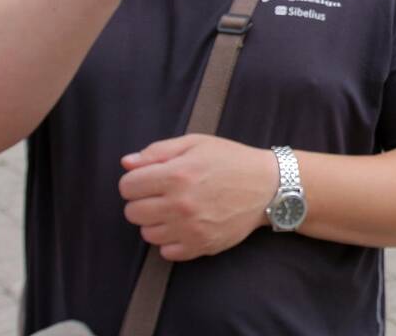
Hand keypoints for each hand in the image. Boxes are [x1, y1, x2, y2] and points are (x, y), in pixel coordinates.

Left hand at [119, 134, 277, 261]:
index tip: (152, 179)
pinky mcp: (201, 246)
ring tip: (177, 210)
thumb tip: (127, 163)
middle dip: (144, 201)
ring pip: (147, 234)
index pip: (127, 187)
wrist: (268, 186)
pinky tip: (186, 225)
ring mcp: (190, 228)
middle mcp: (180, 204)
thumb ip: (158, 151)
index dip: (137, 181)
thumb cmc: (231, 161)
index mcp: (176, 175)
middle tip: (165, 194)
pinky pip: (166, 252)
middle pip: (132, 212)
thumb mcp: (196, 144)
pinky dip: (172, 241)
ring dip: (157, 221)